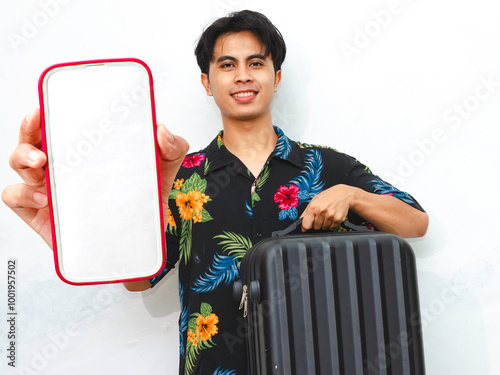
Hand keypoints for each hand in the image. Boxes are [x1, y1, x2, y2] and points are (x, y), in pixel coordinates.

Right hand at [2, 109, 188, 248]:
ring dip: (23, 157)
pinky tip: (44, 198)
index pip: (60, 126)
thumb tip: (161, 131)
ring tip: (42, 163)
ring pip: (20, 165)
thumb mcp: (163, 170)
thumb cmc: (144, 200)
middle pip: (32, 140)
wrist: (140, 240)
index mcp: (86, 152)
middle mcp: (64, 167)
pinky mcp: (44, 215)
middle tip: (39, 124)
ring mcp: (51, 190)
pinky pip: (17, 198)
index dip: (48, 113)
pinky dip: (23, 194)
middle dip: (28, 129)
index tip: (46, 105)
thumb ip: (171, 148)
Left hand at [300, 184, 357, 231]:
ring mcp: (330, 215)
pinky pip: (332, 228)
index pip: (306, 225)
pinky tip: (332, 217)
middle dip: (317, 224)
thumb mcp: (314, 200)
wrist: (343, 194)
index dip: (305, 227)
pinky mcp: (338, 219)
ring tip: (327, 215)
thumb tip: (300, 221)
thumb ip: (306, 212)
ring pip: (324, 228)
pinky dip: (331, 224)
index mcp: (313, 207)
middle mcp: (321, 211)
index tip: (306, 228)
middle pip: (315, 227)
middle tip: (320, 216)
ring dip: (324, 224)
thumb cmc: (327, 196)